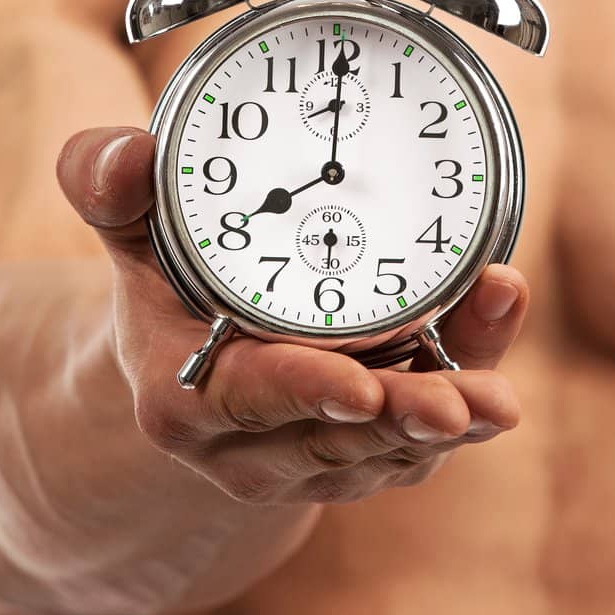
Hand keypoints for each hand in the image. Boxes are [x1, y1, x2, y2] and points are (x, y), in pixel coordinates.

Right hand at [57, 125, 527, 507]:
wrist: (183, 365)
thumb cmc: (162, 285)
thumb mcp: (131, 234)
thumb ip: (113, 189)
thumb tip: (121, 155)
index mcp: (187, 397)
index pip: (250, 398)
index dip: (306, 393)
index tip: (362, 386)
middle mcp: (249, 449)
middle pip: (339, 437)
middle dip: (405, 419)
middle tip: (466, 402)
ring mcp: (312, 459)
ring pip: (393, 446)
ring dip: (453, 414)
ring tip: (501, 394)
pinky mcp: (364, 455)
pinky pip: (421, 436)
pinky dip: (465, 393)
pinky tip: (498, 359)